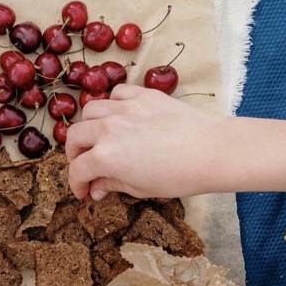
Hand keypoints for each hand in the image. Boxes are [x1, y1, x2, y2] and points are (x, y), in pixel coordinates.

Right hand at [66, 84, 229, 200]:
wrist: (211, 150)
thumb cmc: (179, 175)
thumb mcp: (141, 188)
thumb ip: (113, 184)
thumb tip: (97, 188)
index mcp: (105, 157)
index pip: (78, 170)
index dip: (76, 184)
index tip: (83, 191)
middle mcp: (108, 129)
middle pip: (74, 137)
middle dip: (74, 154)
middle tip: (84, 164)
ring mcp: (125, 108)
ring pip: (90, 110)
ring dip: (89, 126)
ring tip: (99, 137)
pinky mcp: (143, 95)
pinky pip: (117, 93)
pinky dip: (112, 104)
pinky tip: (120, 116)